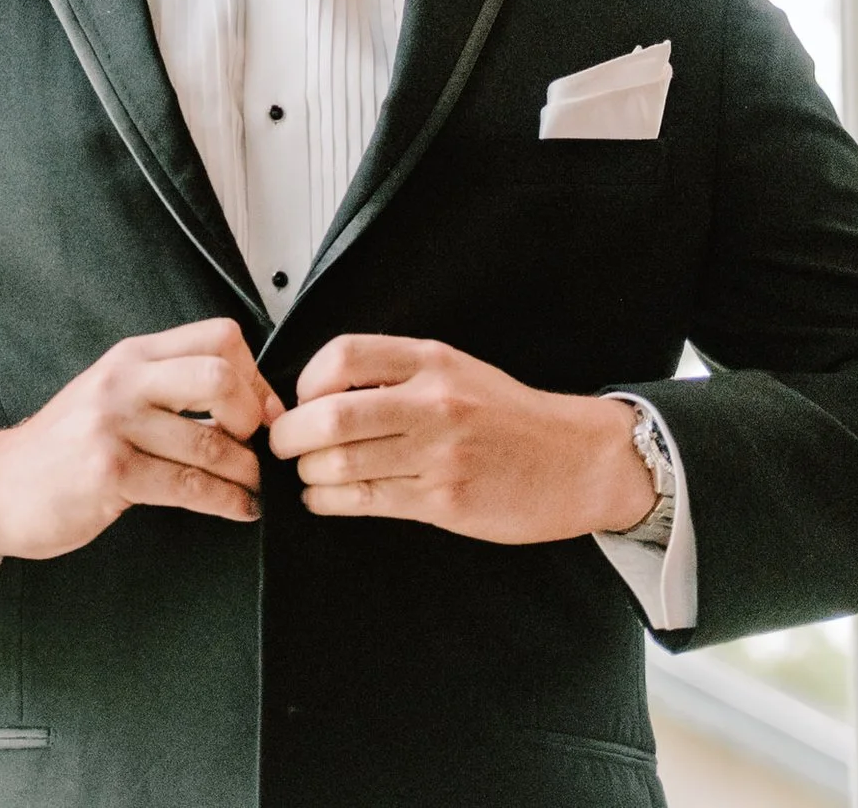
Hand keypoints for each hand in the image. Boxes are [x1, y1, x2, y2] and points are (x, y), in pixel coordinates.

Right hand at [0, 317, 286, 562]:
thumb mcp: (113, 395)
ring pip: (209, 441)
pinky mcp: (109, 472)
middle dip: (253, 416)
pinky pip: (189, 485)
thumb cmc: (64, 447)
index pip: (218, 337)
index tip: (267, 411)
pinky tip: (238, 508)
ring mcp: (114, 425)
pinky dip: (226, 501)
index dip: (256, 375)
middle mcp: (124, 381)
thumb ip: (166, 387)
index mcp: (132, 356)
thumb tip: (247, 400)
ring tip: (255, 486)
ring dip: (246, 471)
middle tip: (260, 445)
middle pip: (219, 376)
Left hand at [266, 334, 653, 544]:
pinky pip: (365, 501)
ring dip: (307, 473)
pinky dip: (329, 501)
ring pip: (340, 463)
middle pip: (331, 415)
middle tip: (283, 444)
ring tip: (308, 474)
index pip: (344, 356)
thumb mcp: (455, 371)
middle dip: (290, 435)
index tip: (301, 400)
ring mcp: (439, 453)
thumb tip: (319, 390)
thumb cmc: (509, 417)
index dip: (307, 381)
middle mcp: (433, 402)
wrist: (575, 460)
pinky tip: (325, 498)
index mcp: (431, 361)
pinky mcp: (443, 500)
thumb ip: (395, 374)